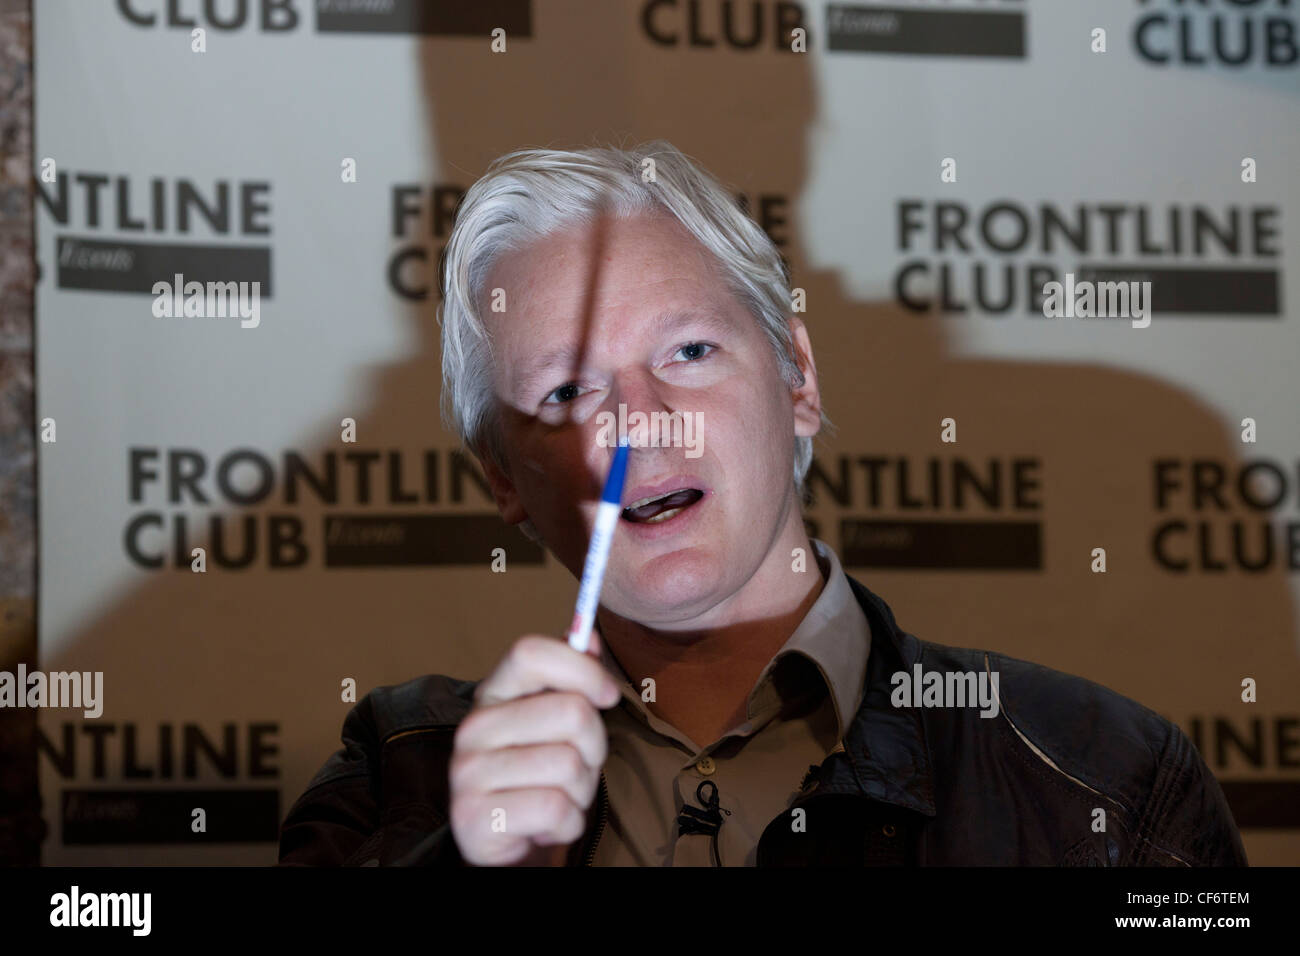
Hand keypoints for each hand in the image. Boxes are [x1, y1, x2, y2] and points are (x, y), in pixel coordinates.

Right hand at [448, 628, 620, 865]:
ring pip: (568, 765)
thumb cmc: (540, 774)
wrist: (506, 841)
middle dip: (594, 744)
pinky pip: (555, 808)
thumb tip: (591, 638)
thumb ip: (572, 679)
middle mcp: (473, 728)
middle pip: (570, 711)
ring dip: (581, 789)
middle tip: (578, 764)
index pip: (530, 653)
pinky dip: (568, 823)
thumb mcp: (557, 723)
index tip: (608, 694)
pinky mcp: (474, 817)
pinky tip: (548, 825)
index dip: (581, 667)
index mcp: (492, 694)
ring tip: (560, 796)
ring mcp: (468, 773)